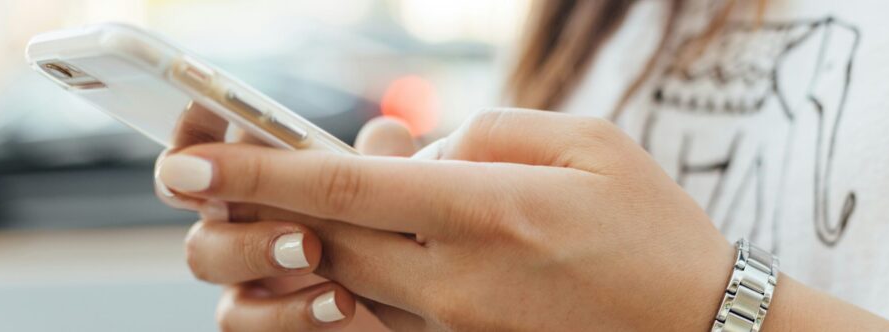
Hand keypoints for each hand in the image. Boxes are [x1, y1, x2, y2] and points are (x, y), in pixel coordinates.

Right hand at [155, 103, 415, 330]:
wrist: (410, 291)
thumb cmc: (392, 229)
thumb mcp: (398, 190)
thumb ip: (385, 163)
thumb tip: (387, 132)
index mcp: (259, 176)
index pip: (205, 144)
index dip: (193, 126)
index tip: (206, 110)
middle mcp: (239, 220)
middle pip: (193, 199)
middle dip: (229, 195)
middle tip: (288, 208)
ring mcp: (244, 273)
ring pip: (207, 259)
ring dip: (252, 251)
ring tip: (310, 251)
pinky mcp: (264, 319)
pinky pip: (246, 321)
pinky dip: (287, 313)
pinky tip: (337, 304)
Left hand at [157, 108, 734, 330]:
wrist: (698, 327)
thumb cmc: (651, 224)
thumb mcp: (587, 141)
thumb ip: (486, 132)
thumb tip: (415, 150)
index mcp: (485, 208)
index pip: (342, 184)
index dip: (256, 170)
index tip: (189, 161)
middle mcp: (455, 276)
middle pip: (320, 240)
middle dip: (252, 209)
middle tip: (202, 180)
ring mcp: (454, 325)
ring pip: (337, 286)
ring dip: (292, 250)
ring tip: (279, 216)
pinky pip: (376, 321)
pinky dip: (340, 289)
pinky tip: (337, 264)